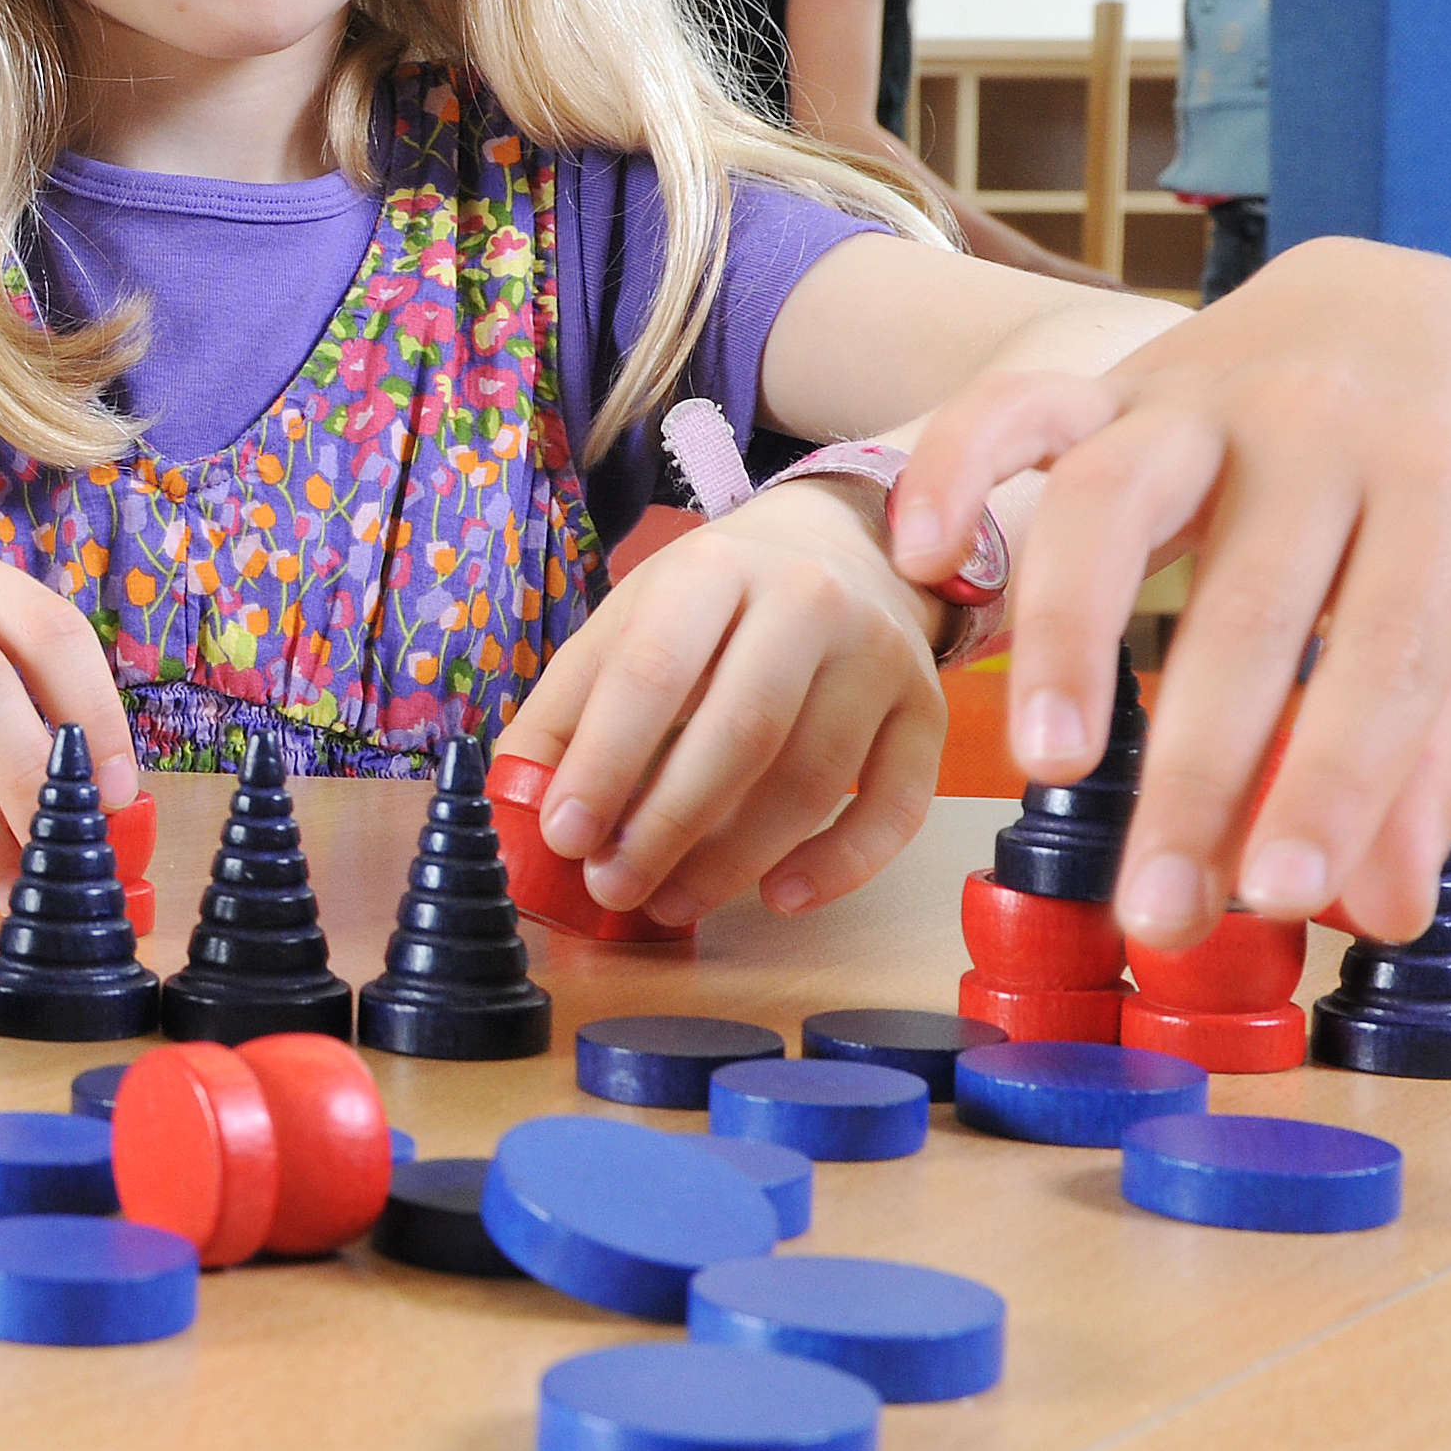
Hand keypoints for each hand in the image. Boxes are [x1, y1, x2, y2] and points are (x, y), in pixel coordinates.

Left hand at [501, 477, 942, 921]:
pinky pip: (895, 809)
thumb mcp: (629, 623)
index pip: (654, 672)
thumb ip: (567, 710)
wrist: (842, 549)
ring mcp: (880, 657)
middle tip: (614, 886)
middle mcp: (808, 601)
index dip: (605, 764)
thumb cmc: (715, 603)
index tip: (566, 836)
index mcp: (714, 570)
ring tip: (671, 900)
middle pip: (741, 733)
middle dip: (667, 827)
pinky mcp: (929, 711)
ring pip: (812, 781)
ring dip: (735, 861)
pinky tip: (781, 897)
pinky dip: (840, 867)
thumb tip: (521, 810)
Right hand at [907, 237, 1450, 950]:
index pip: (1384, 659)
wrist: (1429, 310)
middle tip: (1155, 915)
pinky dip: (956, 468)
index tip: (1274, 900)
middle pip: (1248, 612)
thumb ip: (1430, 752)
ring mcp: (1212, 391)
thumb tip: (1381, 912)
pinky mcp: (1122, 379)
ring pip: (1114, 502)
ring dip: (1069, 636)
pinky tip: (920, 557)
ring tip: (1047, 764)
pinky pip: (1018, 405)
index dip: (1329, 788)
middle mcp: (1325, 424)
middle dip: (1196, 777)